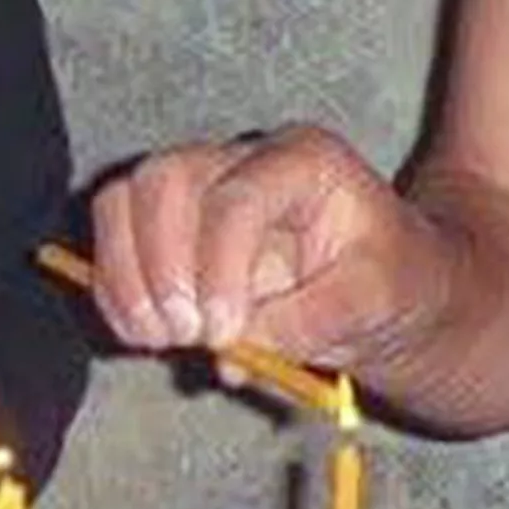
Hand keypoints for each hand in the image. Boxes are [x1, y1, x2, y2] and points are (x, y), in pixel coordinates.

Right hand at [89, 123, 449, 371]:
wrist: (389, 282)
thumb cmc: (392, 280)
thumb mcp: (376, 300)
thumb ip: (306, 321)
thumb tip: (226, 349)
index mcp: (308, 162)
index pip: (238, 196)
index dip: (217, 266)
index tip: (222, 333)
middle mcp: (248, 159)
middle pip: (164, 179)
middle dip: (158, 265)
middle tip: (183, 334)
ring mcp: (204, 186)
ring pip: (125, 202)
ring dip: (127, 279)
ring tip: (162, 339)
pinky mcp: (174, 225)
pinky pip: (116, 242)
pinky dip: (117, 293)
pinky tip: (148, 337)